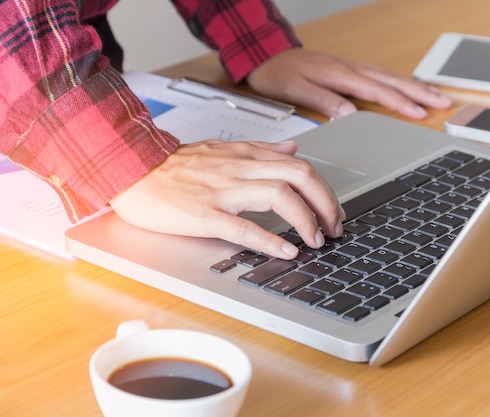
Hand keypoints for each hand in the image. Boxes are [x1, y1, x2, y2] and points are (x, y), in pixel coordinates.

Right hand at [109, 140, 344, 258]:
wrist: (130, 168)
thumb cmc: (173, 164)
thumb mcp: (222, 147)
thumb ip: (260, 148)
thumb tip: (293, 148)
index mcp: (245, 155)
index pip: (300, 166)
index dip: (324, 190)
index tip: (333, 211)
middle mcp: (240, 168)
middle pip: (300, 177)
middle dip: (326, 204)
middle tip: (334, 228)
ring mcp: (223, 191)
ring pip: (280, 197)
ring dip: (307, 221)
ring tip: (317, 240)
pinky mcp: (204, 214)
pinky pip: (244, 226)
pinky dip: (271, 240)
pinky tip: (287, 251)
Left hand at [246, 48, 452, 119]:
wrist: (266, 55)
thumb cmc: (278, 74)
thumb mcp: (296, 90)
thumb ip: (323, 100)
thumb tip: (349, 113)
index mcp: (339, 75)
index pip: (378, 91)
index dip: (401, 103)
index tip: (420, 113)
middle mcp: (349, 69)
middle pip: (391, 81)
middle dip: (419, 92)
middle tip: (442, 103)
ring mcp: (350, 67)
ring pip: (389, 76)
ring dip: (413, 86)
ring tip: (435, 96)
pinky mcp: (347, 69)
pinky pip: (379, 74)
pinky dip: (397, 82)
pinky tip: (405, 87)